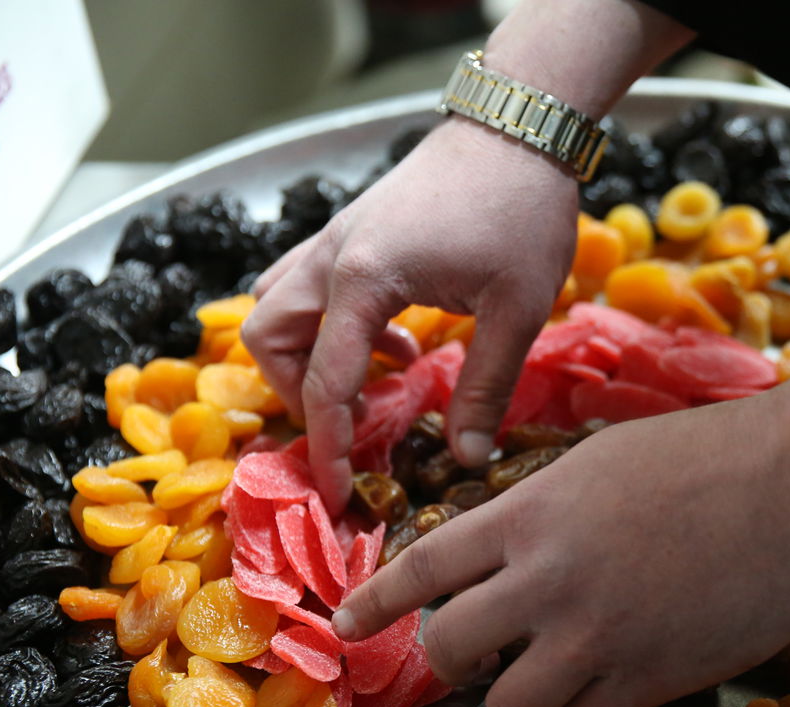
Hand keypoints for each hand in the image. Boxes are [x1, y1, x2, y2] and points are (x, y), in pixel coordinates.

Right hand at [242, 118, 579, 509]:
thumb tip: (468, 457)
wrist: (519, 128)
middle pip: (267, 338)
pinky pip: (310, 286)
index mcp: (364, 280)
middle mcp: (333, 257)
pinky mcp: (355, 229)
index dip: (329, 446)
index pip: (324, 382)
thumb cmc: (521, 211)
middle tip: (354, 422)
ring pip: (278, 307)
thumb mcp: (517, 309)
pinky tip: (398, 339)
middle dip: (297, 392)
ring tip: (383, 376)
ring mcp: (338, 237)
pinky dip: (333, 325)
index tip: (337, 495)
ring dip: (310, 354)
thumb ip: (486, 386)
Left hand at [336, 392, 789, 706]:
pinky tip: (620, 673)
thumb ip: (545, 508)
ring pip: (514, 705)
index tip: (347, 622)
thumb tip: (511, 547)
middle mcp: (548, 582)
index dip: (375, 599)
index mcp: (531, 515)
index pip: (424, 567)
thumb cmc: (710, 453)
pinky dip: (591, 706)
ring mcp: (599, 636)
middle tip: (478, 649)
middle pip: (451, 647)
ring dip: (524, 692)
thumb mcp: (604, 459)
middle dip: (453, 655)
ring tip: (558, 667)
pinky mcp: (652, 678)